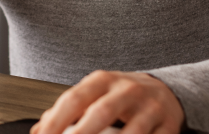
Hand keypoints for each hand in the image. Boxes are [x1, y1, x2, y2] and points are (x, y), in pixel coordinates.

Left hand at [31, 71, 183, 133]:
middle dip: (83, 133)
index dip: (57, 120)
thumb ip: (68, 109)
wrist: (165, 91)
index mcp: (102, 81)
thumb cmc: (121, 94)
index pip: (75, 98)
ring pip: (132, 132)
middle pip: (102, 112)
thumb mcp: (95, 93)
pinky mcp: (168, 126)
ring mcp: (150, 108)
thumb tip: (39, 129)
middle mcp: (127, 90)